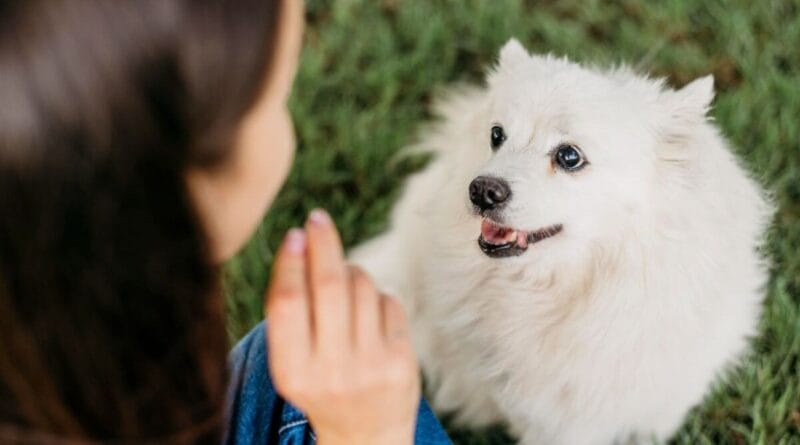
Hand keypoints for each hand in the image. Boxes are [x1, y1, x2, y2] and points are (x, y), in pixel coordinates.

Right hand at [265, 209, 419, 444]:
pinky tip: (367, 313)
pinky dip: (375, 296)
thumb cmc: (320, 385)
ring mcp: (371, 365)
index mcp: (292, 371)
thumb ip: (291, 315)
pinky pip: (387, 302)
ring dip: (351, 271)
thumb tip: (300, 243)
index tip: (293, 235)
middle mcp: (331, 370)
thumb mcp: (292, 364)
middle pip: (329, 285)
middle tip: (317, 220)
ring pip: (362, 288)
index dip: (290, 262)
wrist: (364, 435)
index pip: (288, 303)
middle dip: (323, 244)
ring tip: (343, 281)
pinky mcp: (402, 361)